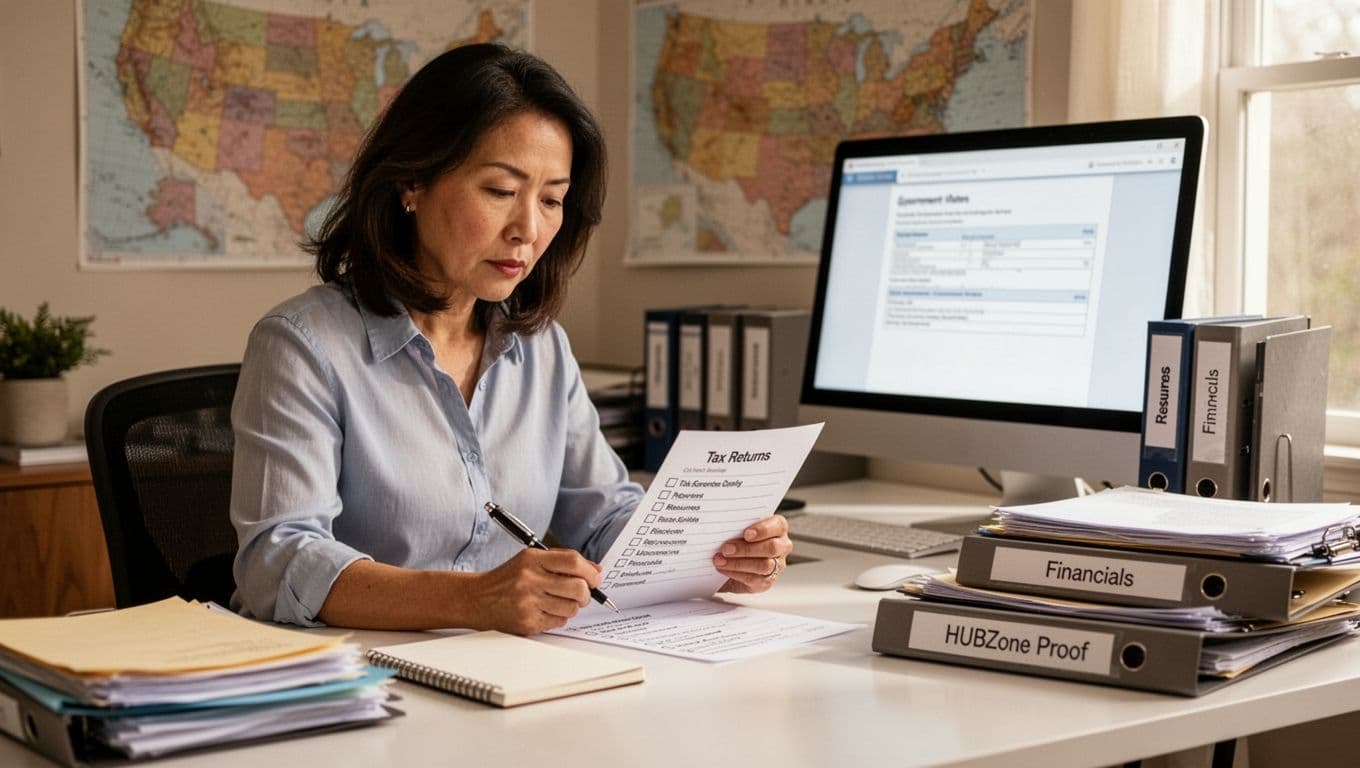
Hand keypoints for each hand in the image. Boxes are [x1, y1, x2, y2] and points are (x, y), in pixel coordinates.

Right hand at [468, 548, 602, 634]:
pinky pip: (559, 622)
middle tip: (582, 593)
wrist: (477, 599)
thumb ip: (564, 561)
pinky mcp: (527, 623)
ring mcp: (528, 603)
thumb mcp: (531, 559)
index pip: (573, 562)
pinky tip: (546, 610)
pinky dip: (559, 617)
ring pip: (572, 608)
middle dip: (586, 593)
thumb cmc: (508, 578)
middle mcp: (530, 580)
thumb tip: (597, 570)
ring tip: (559, 601)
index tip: (595, 578)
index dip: (590, 572)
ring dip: (572, 606)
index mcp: (532, 559)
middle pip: (578, 588)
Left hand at [713, 514, 792, 593]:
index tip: (746, 533)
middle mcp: (782, 546)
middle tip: (726, 548)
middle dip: (746, 549)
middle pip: (772, 548)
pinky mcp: (766, 581)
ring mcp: (776, 565)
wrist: (729, 558)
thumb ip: (737, 524)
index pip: (778, 525)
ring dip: (738, 563)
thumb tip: (723, 525)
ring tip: (720, 560)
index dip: (763, 530)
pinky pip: (755, 579)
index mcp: (778, 527)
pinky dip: (736, 574)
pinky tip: (723, 569)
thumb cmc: (736, 536)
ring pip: (764, 565)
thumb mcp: (738, 527)